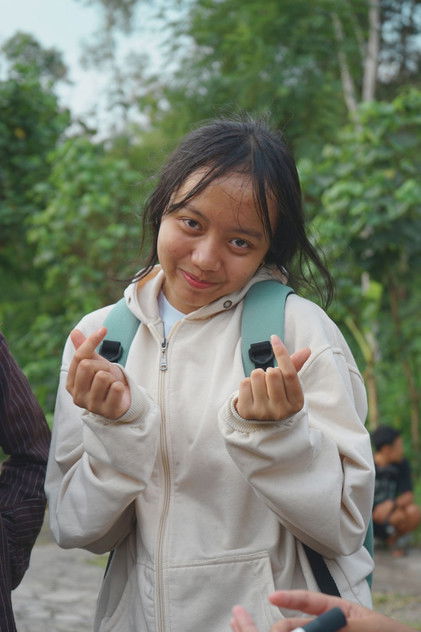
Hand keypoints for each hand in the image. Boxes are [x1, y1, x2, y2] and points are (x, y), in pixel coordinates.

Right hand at [66, 327, 130, 418]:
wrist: (121, 401)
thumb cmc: (105, 381)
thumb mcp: (94, 363)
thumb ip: (84, 349)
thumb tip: (74, 332)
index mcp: (71, 384)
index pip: (79, 357)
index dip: (92, 341)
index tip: (104, 329)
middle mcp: (77, 397)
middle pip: (88, 366)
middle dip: (102, 365)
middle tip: (107, 373)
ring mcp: (92, 406)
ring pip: (103, 377)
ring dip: (112, 378)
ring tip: (112, 385)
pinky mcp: (108, 412)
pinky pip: (117, 388)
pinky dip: (121, 387)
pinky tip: (118, 394)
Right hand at [231, 590, 411, 631]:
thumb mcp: (366, 627)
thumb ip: (341, 626)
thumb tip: (308, 627)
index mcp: (338, 611)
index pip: (310, 600)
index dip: (290, 597)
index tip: (272, 597)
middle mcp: (329, 626)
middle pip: (298, 625)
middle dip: (282, 626)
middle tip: (269, 629)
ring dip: (284, 631)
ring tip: (265, 630)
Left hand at [235, 335, 310, 420]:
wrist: (261, 422)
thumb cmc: (277, 397)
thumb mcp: (289, 386)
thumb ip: (294, 367)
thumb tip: (307, 350)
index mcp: (297, 402)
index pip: (289, 373)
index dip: (281, 353)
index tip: (274, 338)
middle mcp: (282, 410)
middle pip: (272, 373)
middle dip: (269, 371)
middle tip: (269, 381)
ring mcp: (264, 412)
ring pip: (257, 376)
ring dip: (257, 377)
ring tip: (260, 387)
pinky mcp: (247, 412)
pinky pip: (244, 383)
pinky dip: (246, 384)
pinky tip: (251, 394)